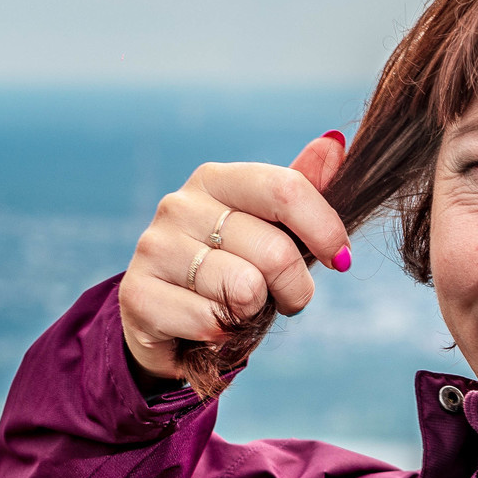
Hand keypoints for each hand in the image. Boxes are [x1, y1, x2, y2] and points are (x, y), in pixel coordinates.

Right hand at [120, 132, 350, 382]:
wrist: (165, 320)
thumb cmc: (229, 268)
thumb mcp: (269, 229)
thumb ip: (300, 190)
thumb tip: (335, 142)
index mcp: (214, 179)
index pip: (285, 190)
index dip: (325, 230)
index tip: (340, 258)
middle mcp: (179, 205)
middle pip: (275, 251)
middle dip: (295, 288)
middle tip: (283, 298)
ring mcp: (154, 248)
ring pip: (245, 289)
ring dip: (255, 313)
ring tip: (238, 309)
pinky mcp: (137, 295)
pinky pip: (211, 322)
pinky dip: (222, 335)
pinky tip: (207, 326)